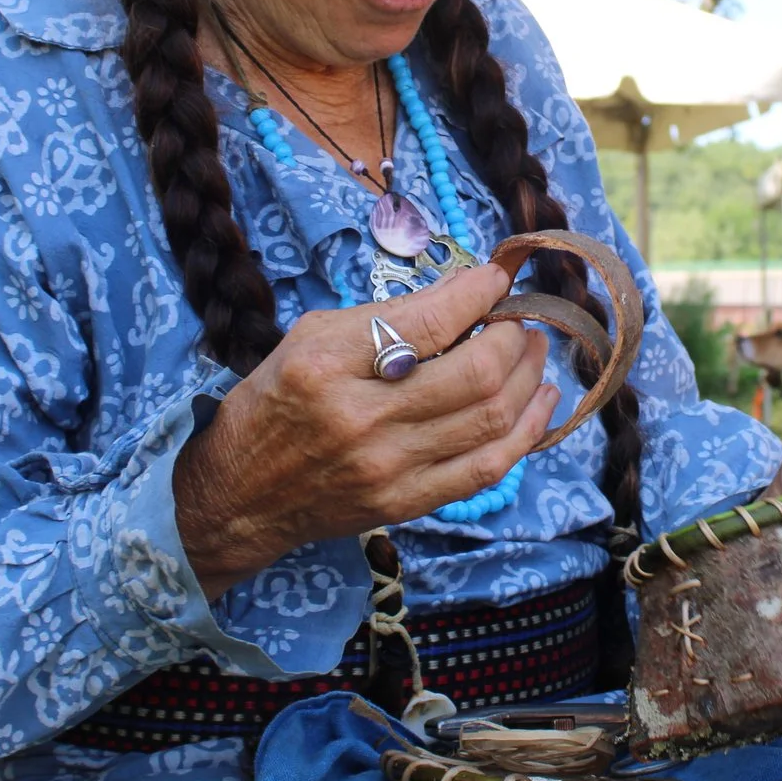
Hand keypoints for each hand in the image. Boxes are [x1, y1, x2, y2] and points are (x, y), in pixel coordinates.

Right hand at [175, 263, 556, 596]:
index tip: (499, 277)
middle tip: (522, 316)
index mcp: (329, 363)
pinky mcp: (407, 503)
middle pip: (477, 372)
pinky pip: (488, 468)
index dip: (480, 293)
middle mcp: (362, 417)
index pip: (431, 321)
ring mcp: (389, 467)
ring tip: (537, 349)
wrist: (239, 494)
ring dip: (530, 376)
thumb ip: (384, 316)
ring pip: (492, 417)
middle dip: (516, 334)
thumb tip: (462, 292)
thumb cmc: (274, 401)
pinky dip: (527, 432)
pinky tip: (542, 401)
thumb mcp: (311, 337)